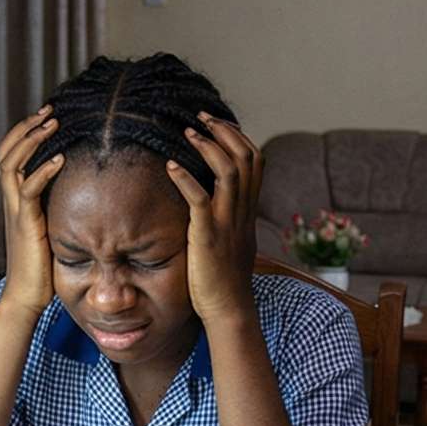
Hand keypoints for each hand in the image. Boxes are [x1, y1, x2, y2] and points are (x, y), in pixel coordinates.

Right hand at [0, 106, 65, 320]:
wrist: (27, 294)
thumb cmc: (43, 266)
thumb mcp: (53, 229)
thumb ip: (61, 209)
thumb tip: (86, 194)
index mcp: (17, 199)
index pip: (13, 156)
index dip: (25, 133)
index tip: (47, 116)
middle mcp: (12, 200)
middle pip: (7, 151)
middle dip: (27, 127)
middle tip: (48, 109)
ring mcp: (16, 210)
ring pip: (13, 163)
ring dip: (33, 140)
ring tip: (52, 123)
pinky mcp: (25, 223)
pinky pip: (29, 190)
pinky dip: (43, 172)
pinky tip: (60, 159)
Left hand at [161, 112, 262, 322]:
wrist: (228, 308)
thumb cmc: (224, 278)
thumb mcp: (234, 240)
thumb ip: (230, 217)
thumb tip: (217, 201)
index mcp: (249, 209)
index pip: (256, 160)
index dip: (239, 136)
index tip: (217, 124)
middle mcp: (243, 211)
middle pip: (246, 157)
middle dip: (224, 131)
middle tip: (201, 117)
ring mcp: (227, 222)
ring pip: (229, 170)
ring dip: (208, 146)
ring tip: (187, 131)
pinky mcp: (208, 235)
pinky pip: (200, 198)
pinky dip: (186, 178)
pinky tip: (170, 165)